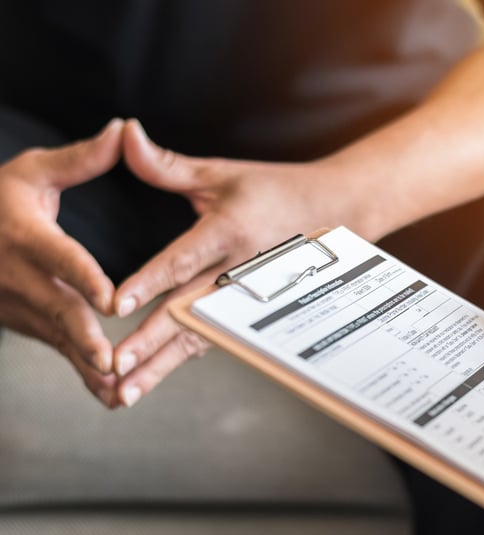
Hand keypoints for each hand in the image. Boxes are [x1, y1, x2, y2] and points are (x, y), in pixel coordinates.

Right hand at [0, 119, 122, 405]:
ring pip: (58, 339)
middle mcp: (22, 277)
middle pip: (57, 310)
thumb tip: (126, 129)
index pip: (61, 257)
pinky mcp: (26, 324)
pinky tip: (109, 395)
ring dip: (85, 366)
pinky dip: (79, 372)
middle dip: (84, 338)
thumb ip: (81, 159)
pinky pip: (56, 348)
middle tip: (111, 361)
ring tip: (117, 390)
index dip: (84, 277)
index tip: (111, 297)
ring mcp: (20, 306)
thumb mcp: (32, 173)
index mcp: (29, 236)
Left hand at [111, 119, 352, 405]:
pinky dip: (180, 360)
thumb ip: (167, 165)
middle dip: (149, 343)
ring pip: (198, 336)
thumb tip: (124, 132)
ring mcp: (246, 298)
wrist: (335, 214)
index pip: (184, 260)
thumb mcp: (223, 173)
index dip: (150, 281)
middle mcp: (238, 272)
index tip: (117, 304)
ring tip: (125, 393)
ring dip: (160, 365)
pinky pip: (212, 338)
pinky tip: (151, 379)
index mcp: (229, 232)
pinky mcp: (248, 310)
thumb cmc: (275, 190)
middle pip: (188, 312)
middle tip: (113, 368)